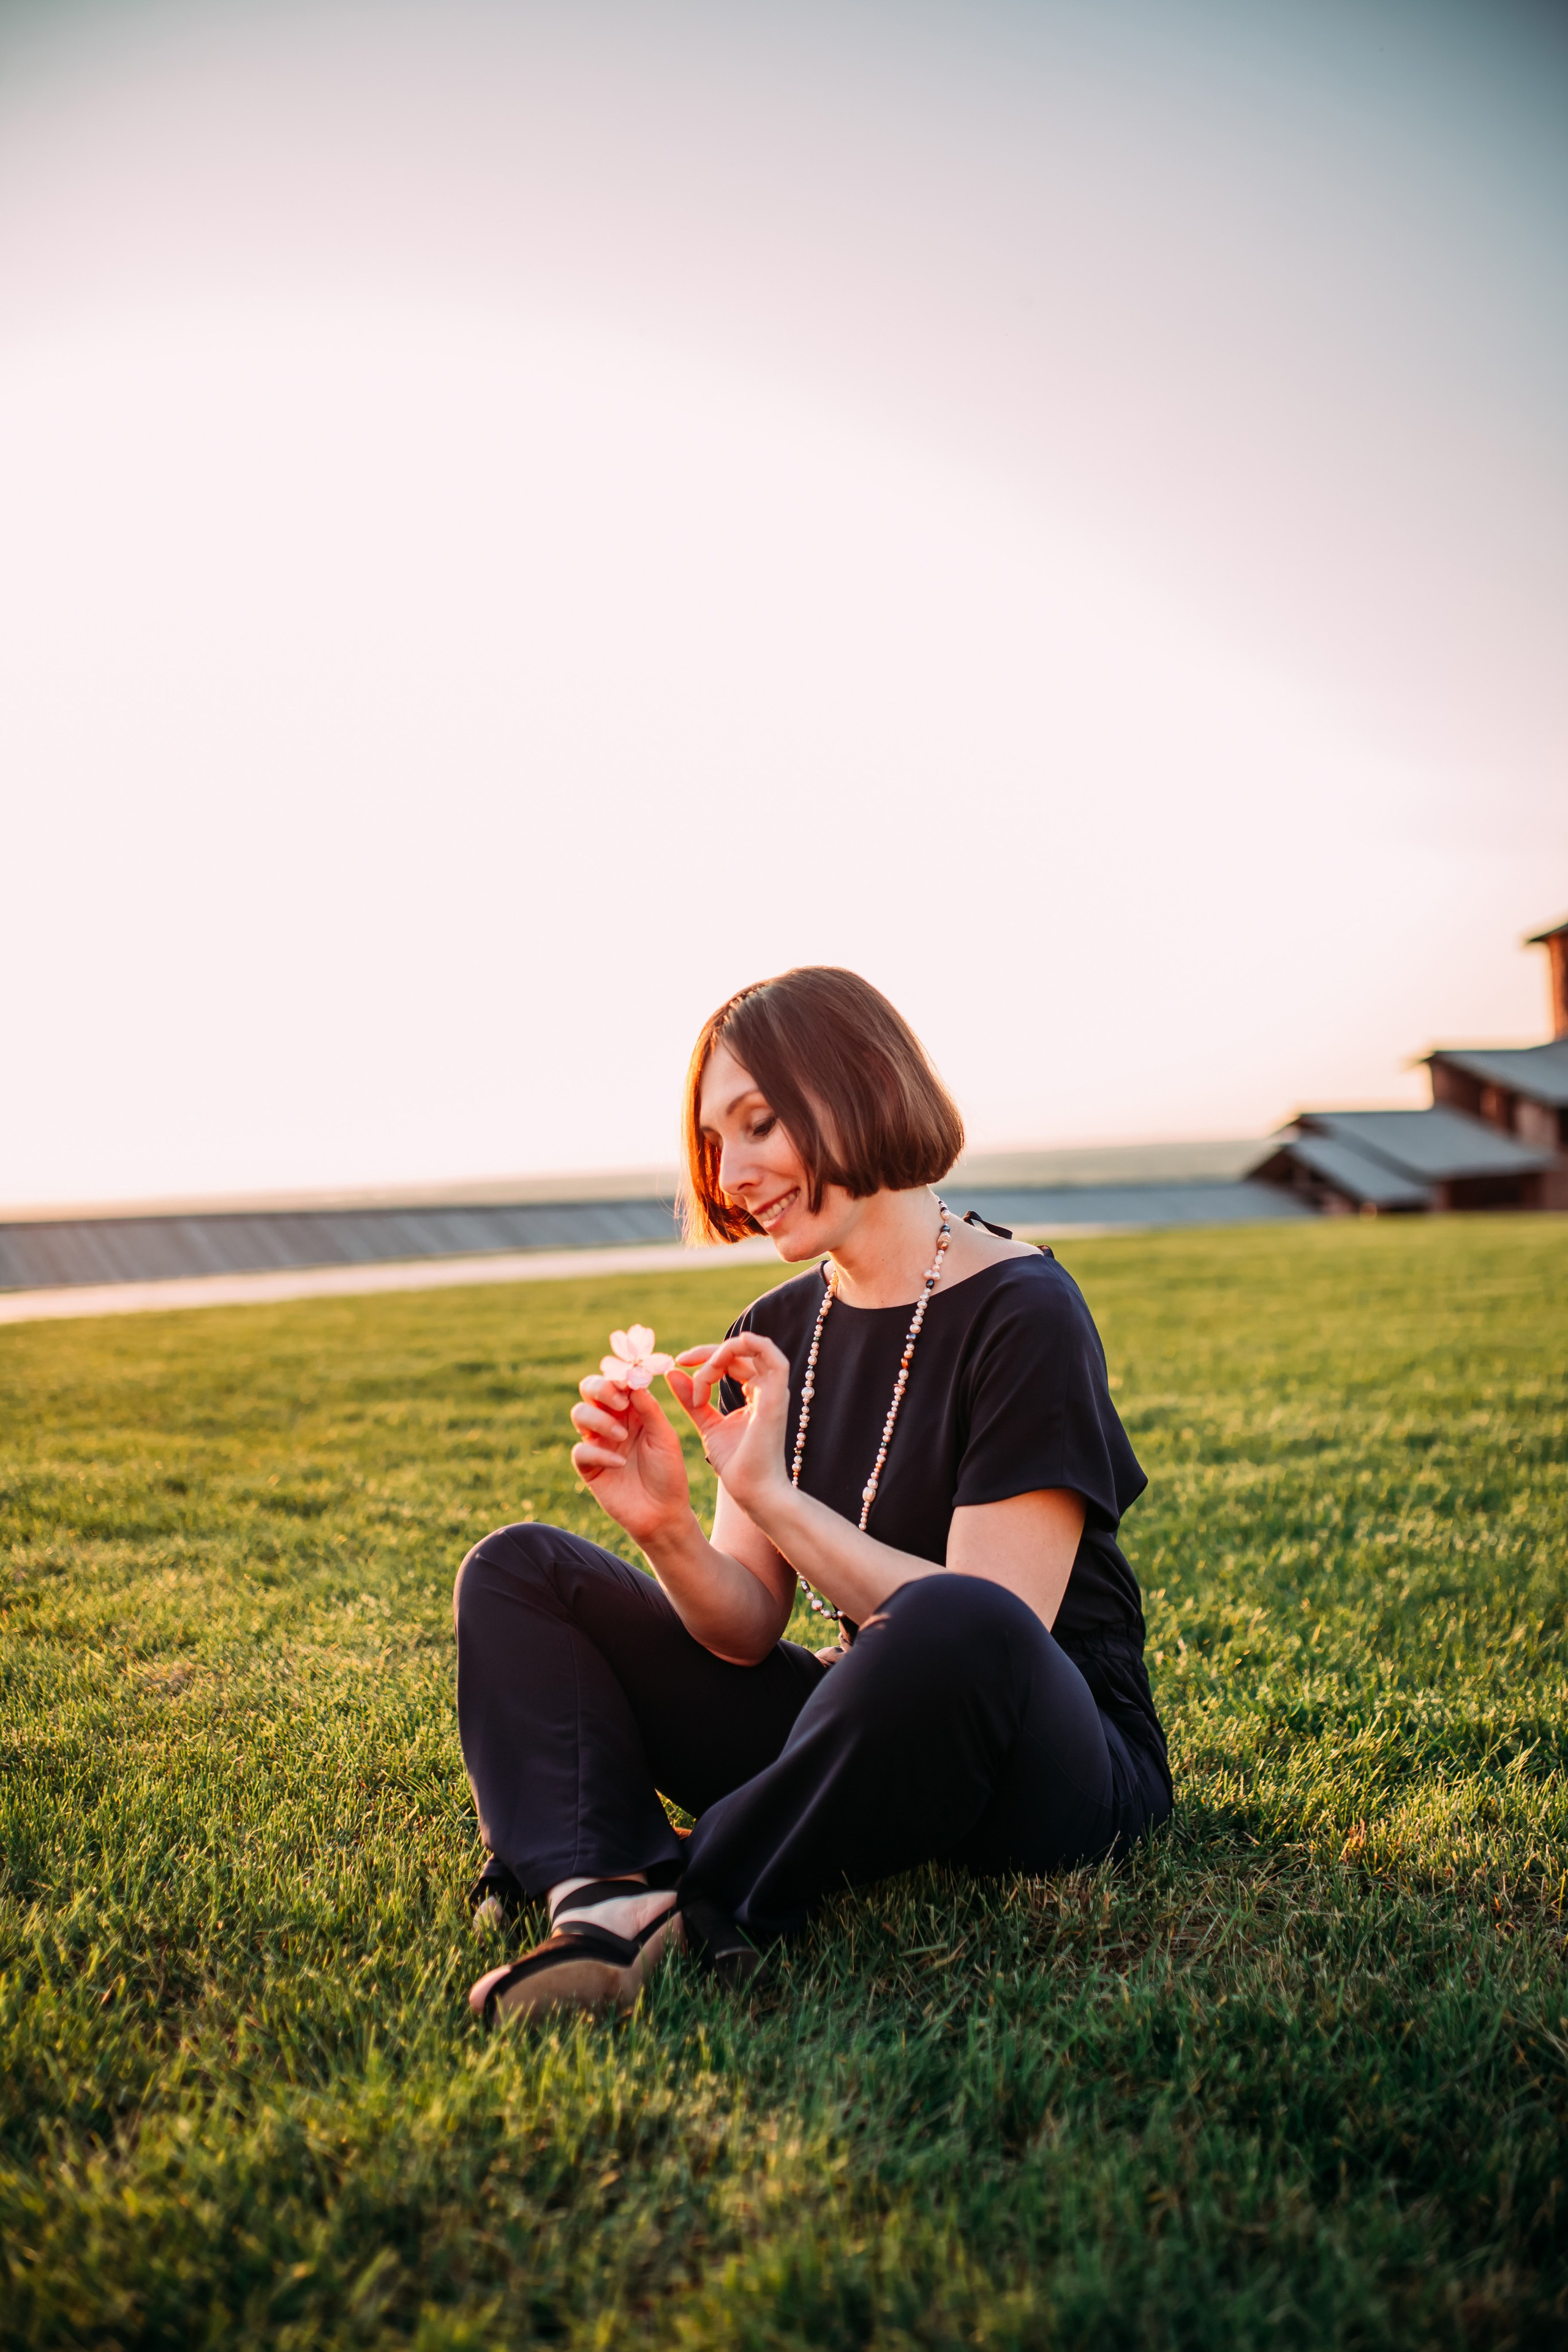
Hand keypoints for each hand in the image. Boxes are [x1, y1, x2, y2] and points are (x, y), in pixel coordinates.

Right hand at [570, 1374, 693, 1547]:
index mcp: (632, 1410)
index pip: (616, 1381)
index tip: (630, 1381)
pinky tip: (620, 1464)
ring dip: (599, 1420)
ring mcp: (598, 1443)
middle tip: (620, 1402)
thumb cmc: (669, 1473)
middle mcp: (612, 1422)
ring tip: (622, 1436)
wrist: (664, 1513)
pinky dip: (599, 1453)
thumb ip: (649, 1408)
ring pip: (579, 1414)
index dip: (618, 1376)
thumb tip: (633, 1380)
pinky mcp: (589, 1467)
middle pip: (589, 1389)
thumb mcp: (665, 1437)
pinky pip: (580, 1450)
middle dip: (601, 1389)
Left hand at [666, 1333, 793, 1519]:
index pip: (732, 1360)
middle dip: (707, 1353)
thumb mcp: (707, 1424)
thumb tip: (672, 1372)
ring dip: (723, 1351)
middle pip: (739, 1351)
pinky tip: (729, 1350)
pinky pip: (774, 1358)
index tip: (678, 1364)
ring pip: (753, 1348)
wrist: (752, 1490)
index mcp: (755, 1394)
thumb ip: (692, 1399)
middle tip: (682, 1362)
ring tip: (702, 1371)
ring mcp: (775, 1391)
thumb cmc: (735, 1463)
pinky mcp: (776, 1397)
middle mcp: (768, 1388)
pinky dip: (755, 1345)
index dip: (704, 1357)